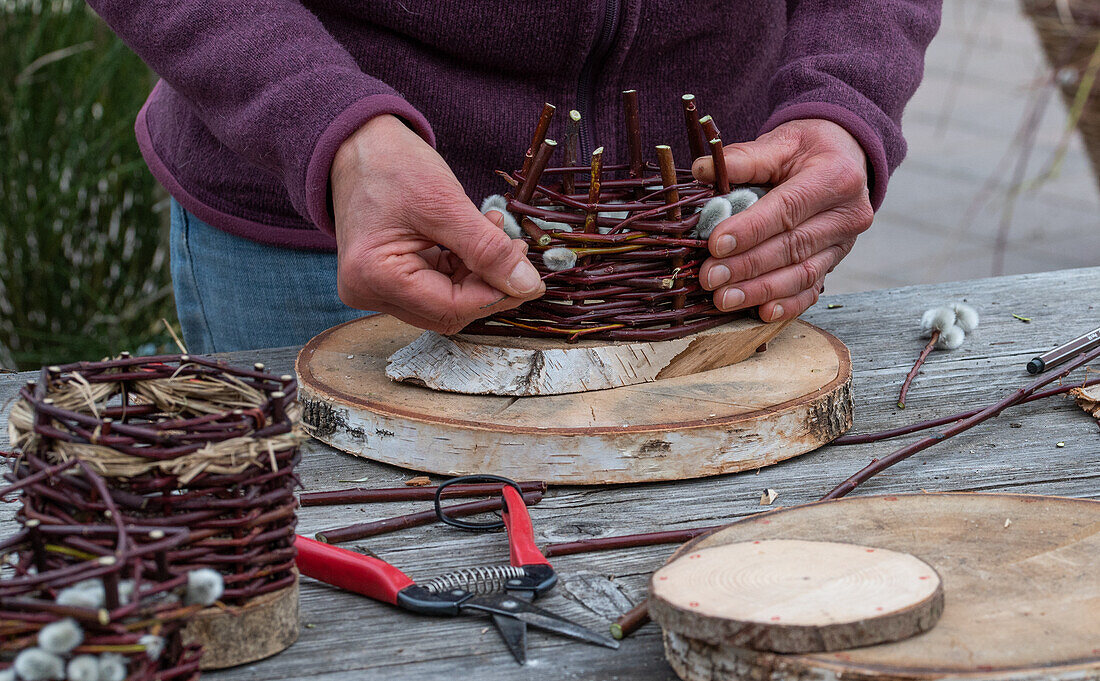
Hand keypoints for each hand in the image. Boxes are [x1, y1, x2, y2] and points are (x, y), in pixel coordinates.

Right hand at [331, 115, 543, 334]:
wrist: (359, 143)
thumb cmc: (390, 164)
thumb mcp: (445, 204)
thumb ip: (487, 249)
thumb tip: (527, 285)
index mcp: (373, 276)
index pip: (449, 308)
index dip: (495, 295)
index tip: (529, 277)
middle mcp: (368, 291)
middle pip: (447, 312)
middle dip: (488, 286)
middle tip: (515, 252)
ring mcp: (376, 287)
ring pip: (445, 302)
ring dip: (477, 275)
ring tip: (494, 231)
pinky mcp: (388, 279)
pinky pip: (435, 287)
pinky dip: (462, 268)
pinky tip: (476, 238)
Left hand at [692, 119, 872, 321]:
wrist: (844, 157)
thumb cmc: (806, 150)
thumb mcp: (781, 142)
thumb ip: (744, 158)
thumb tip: (702, 169)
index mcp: (836, 177)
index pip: (788, 209)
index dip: (750, 230)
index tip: (716, 245)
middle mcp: (848, 214)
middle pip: (792, 247)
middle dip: (747, 267)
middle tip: (710, 278)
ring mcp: (845, 243)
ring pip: (802, 274)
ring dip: (761, 291)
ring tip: (724, 299)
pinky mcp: (836, 262)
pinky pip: (812, 288)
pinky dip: (787, 304)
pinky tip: (762, 312)